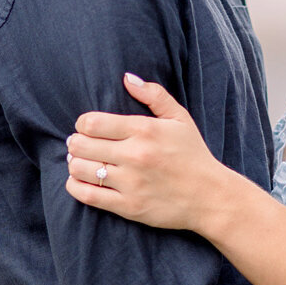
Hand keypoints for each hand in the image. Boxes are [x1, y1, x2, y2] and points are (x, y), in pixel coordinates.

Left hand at [65, 73, 233, 231]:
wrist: (210, 197)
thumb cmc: (193, 155)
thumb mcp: (180, 119)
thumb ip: (154, 95)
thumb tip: (127, 78)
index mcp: (144, 130)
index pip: (92, 122)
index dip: (83, 124)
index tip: (88, 128)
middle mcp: (135, 155)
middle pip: (81, 145)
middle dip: (75, 142)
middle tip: (80, 144)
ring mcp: (130, 183)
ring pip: (80, 169)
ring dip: (75, 164)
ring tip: (81, 162)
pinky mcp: (128, 206)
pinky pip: (87, 195)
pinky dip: (75, 186)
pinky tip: (79, 181)